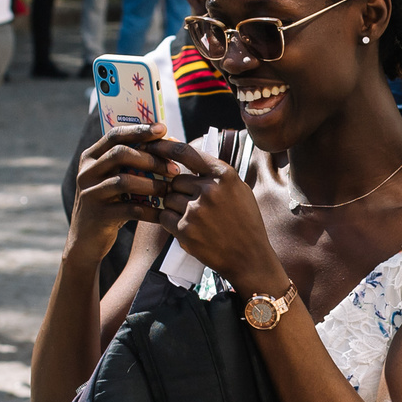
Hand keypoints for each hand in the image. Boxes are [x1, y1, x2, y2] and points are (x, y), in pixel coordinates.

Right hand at [64, 124, 184, 266]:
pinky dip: (149, 211)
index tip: (162, 129)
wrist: (86, 241)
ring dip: (152, 185)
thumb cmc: (110, 204)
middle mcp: (86, 172)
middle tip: (174, 169)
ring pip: (124, 181)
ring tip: (169, 190)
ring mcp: (90, 193)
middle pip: (119, 154)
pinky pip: (129, 209)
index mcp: (91, 158)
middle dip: (151, 159)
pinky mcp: (98, 215)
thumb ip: (134, 162)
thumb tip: (170, 141)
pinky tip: (163, 214)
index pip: (115, 135)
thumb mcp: (115, 179)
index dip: (139, 130)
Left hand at [155, 139, 289, 294]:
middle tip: (194, 204)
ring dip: (175, 206)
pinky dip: (170, 221)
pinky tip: (187, 228)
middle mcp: (209, 190)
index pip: (186, 153)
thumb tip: (186, 155)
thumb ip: (215, 173)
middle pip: (176, 180)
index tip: (152, 144)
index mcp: (224, 176)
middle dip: (180, 190)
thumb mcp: (239, 190)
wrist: (249, 257)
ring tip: (195, 218)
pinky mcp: (185, 230)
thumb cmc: (245, 222)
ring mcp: (196, 210)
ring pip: (169, 198)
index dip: (165, 147)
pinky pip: (164, 217)